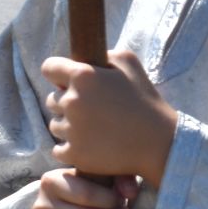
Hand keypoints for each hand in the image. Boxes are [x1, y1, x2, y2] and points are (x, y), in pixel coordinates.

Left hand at [42, 50, 178, 186]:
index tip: (67, 81)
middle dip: (67, 102)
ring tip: (95, 128)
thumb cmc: (145, 99)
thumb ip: (102, 54)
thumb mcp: (129, 62)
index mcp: (83, 76)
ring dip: (69, 126)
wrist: (158, 142)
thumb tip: (82, 60)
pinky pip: (59, 149)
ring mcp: (71, 130)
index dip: (58, 73)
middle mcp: (72, 101)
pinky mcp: (74, 154)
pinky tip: (92, 144)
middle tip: (92, 109)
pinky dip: (72, 148)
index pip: (49, 68)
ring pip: (54, 125)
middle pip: (51, 99)